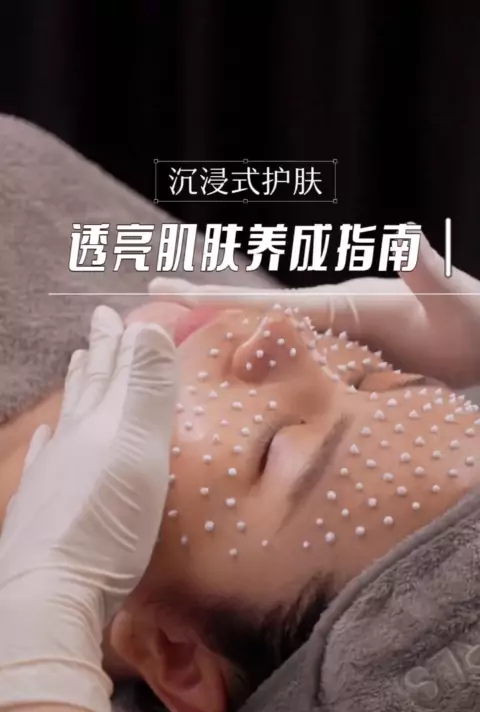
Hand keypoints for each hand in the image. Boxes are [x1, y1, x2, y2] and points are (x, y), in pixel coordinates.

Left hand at [0, 306, 177, 711]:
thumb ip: (146, 389)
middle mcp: (70, 443)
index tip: (114, 314)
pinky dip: (51, 443)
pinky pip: (46, 462)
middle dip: (98, 358)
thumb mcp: (138, 449)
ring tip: (79, 370)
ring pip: (67, 422)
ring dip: (77, 393)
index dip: (118, 342)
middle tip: (98, 330)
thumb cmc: (104, 524)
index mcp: (99, 425)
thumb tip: (147, 325)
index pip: (112, 372)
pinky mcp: (42, 512)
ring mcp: (51, 477)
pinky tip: (46, 442)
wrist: (48, 594)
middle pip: (87, 391)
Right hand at [148, 233, 479, 387]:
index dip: (217, 300)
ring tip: (172, 350)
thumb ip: (430, 275)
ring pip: (268, 345)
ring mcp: (336, 341)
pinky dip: (256, 372)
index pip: (267, 303)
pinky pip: (291, 370)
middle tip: (145, 310)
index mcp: (342, 304)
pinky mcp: (345, 364)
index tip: (164, 291)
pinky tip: (236, 386)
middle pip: (254, 319)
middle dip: (201, 314)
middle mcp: (330, 317)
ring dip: (222, 343)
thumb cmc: (474, 323)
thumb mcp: (453, 302)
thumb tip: (408, 237)